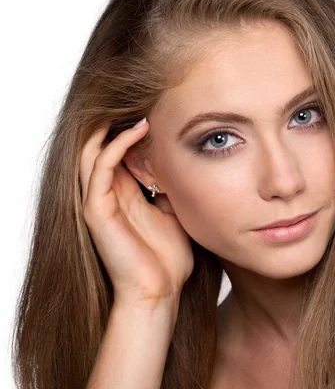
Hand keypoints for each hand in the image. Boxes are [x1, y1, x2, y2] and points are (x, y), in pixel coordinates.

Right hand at [79, 119, 193, 308]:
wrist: (160, 293)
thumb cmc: (169, 258)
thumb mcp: (176, 212)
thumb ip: (173, 188)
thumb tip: (186, 163)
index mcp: (125, 192)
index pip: (121, 148)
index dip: (136, 126)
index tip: (161, 104)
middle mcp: (108, 192)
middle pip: (104, 143)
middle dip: (121, 118)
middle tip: (147, 95)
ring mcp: (99, 200)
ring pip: (94, 149)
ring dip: (115, 125)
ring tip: (141, 104)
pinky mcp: (96, 210)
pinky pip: (99, 168)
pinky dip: (115, 145)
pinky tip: (139, 129)